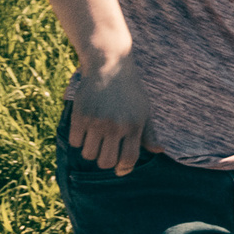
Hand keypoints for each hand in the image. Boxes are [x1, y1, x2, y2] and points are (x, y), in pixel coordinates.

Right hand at [70, 58, 152, 174]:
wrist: (110, 65)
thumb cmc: (130, 90)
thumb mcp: (144, 109)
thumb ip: (149, 133)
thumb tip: (159, 151)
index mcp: (134, 126)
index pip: (129, 159)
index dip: (123, 168)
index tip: (119, 168)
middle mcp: (116, 126)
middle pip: (106, 162)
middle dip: (105, 160)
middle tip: (105, 150)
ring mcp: (97, 122)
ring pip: (88, 155)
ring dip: (90, 150)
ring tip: (95, 138)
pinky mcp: (80, 116)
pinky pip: (75, 142)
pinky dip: (78, 139)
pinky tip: (84, 128)